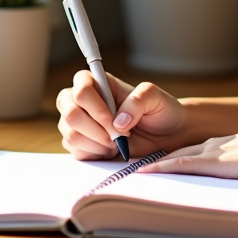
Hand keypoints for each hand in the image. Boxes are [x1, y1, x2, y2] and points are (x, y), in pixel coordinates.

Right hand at [56, 71, 188, 159]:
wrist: (167, 135)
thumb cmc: (160, 110)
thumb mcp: (155, 97)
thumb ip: (138, 100)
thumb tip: (118, 122)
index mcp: (99, 83)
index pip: (80, 87)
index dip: (95, 107)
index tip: (114, 120)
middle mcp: (84, 101)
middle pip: (69, 112)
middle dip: (95, 129)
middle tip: (117, 136)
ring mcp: (80, 123)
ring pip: (69, 134)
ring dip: (96, 143)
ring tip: (115, 142)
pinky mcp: (82, 144)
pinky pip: (75, 151)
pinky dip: (94, 153)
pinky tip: (110, 150)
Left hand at [137, 129, 237, 180]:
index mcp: (224, 144)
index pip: (191, 151)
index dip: (173, 156)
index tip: (157, 161)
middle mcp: (213, 144)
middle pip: (178, 151)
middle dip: (157, 157)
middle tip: (136, 162)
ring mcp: (211, 151)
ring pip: (174, 157)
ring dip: (154, 164)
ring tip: (134, 169)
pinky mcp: (212, 162)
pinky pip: (180, 165)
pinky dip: (161, 168)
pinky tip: (147, 172)